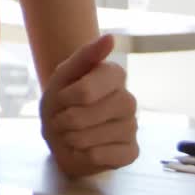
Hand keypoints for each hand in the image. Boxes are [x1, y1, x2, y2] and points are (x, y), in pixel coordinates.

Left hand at [39, 34, 139, 176]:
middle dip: (64, 120)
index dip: (64, 99)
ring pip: (91, 138)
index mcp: (115, 75)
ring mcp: (132, 127)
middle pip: (84, 116)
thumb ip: (85, 55)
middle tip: (62, 119)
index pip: (85, 91)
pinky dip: (83, 155)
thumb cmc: (62, 101)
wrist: (63, 133)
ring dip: (71, 138)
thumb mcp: (63, 76)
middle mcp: (129, 99)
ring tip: (72, 134)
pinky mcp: (131, 151)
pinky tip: (85, 149)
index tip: (62, 98)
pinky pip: (100, 157)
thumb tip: (111, 37)